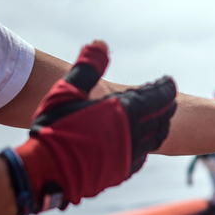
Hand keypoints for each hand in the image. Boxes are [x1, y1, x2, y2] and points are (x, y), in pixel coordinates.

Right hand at [6, 41, 176, 214]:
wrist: (46, 171)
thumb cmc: (55, 128)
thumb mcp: (67, 92)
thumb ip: (88, 67)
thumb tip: (101, 43)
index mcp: (126, 112)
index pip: (160, 96)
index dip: (165, 87)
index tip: (167, 82)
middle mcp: (135, 134)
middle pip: (163, 117)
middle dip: (167, 105)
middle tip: (166, 98)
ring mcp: (131, 155)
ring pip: (156, 138)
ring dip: (159, 125)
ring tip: (157, 118)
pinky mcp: (123, 171)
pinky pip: (143, 155)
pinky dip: (146, 144)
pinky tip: (138, 140)